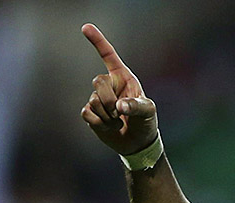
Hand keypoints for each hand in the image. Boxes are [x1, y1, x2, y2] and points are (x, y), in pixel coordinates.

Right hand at [79, 23, 157, 155]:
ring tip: (118, 121)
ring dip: (107, 115)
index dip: (98, 41)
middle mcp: (110, 85)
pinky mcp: (91, 113)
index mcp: (124, 78)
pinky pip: (87, 113)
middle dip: (109, 99)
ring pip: (93, 100)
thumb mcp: (148, 112)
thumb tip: (119, 106)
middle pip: (98, 81)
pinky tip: (109, 126)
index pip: (108, 56)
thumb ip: (136, 106)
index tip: (86, 27)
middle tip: (120, 112)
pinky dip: (99, 123)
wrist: (137, 143)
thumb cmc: (146, 122)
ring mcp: (98, 99)